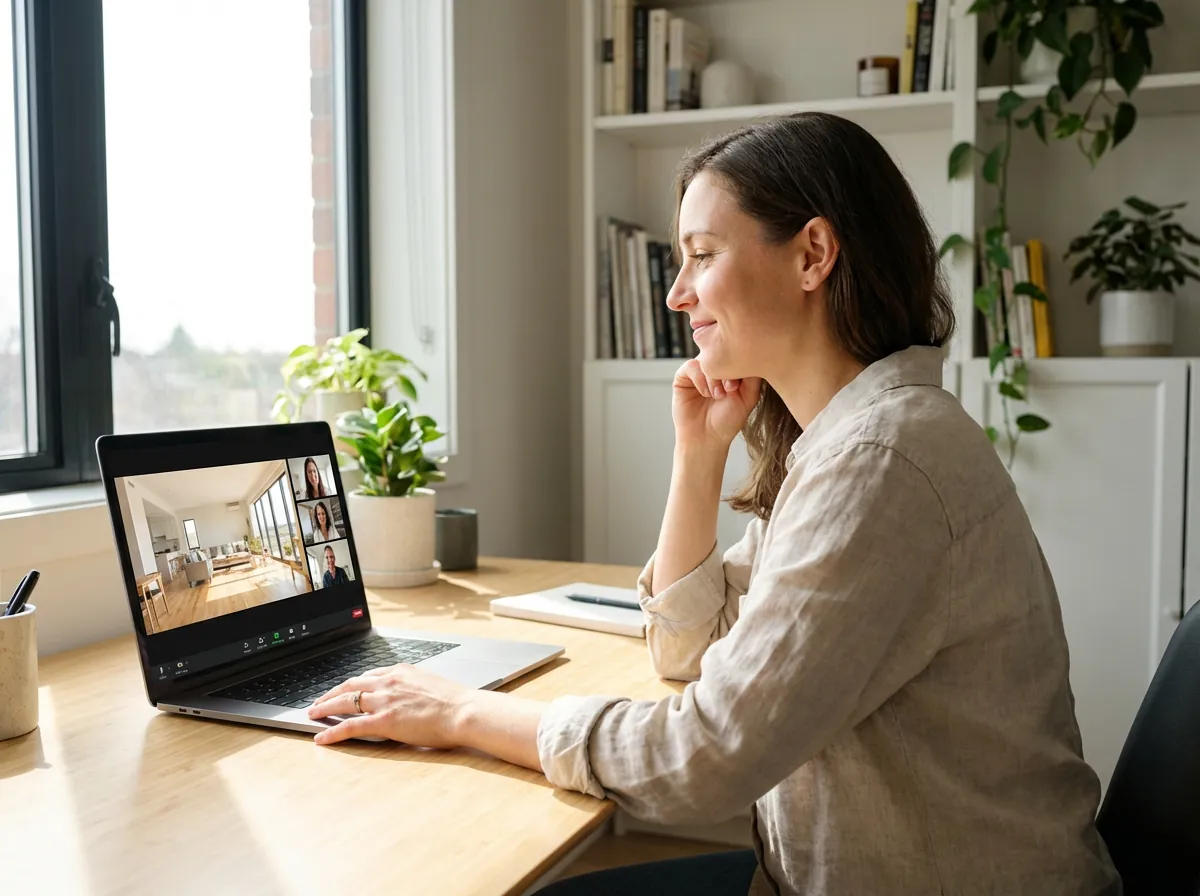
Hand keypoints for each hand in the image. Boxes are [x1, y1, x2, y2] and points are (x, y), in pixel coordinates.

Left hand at [307, 663, 470, 746]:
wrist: (463, 711)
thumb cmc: (456, 702)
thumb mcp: (432, 684)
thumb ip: (415, 687)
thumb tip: (412, 695)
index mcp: (401, 672)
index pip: (369, 675)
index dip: (353, 684)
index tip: (345, 689)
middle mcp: (389, 682)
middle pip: (351, 685)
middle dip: (332, 693)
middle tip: (319, 701)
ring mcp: (384, 700)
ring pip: (345, 701)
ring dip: (325, 707)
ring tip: (314, 714)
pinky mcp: (383, 721)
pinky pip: (350, 725)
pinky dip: (333, 731)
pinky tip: (322, 737)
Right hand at [671, 359, 761, 450]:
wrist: (706, 438)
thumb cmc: (728, 420)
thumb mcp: (748, 397)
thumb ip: (753, 377)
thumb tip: (755, 353)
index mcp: (731, 368)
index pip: (737, 352)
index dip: (740, 364)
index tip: (740, 386)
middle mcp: (715, 366)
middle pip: (722, 352)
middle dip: (727, 370)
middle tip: (731, 389)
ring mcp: (699, 370)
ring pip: (706, 358)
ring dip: (713, 377)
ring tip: (717, 396)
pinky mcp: (683, 376)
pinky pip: (691, 365)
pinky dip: (700, 379)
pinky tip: (705, 394)